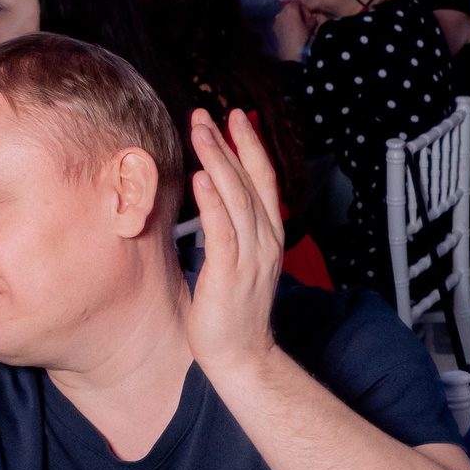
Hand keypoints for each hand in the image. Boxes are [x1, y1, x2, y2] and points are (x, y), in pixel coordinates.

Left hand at [184, 108, 286, 378]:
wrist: (241, 355)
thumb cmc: (233, 313)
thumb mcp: (236, 262)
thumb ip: (230, 230)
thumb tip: (213, 201)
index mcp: (268, 236)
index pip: (263, 181)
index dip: (250, 147)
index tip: (235, 118)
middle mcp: (265, 241)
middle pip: (251, 181)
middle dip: (231, 143)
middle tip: (209, 113)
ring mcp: (251, 257)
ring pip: (237, 198)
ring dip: (219, 161)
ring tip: (201, 131)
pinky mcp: (230, 273)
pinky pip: (222, 231)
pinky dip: (213, 202)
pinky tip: (201, 178)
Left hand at [273, 0, 319, 61]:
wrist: (290, 51)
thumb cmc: (301, 37)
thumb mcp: (310, 28)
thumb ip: (312, 20)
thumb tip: (314, 17)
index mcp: (292, 9)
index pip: (297, 2)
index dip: (303, 7)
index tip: (307, 14)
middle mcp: (283, 12)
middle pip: (290, 7)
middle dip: (296, 11)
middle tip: (302, 19)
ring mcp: (277, 19)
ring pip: (284, 13)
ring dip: (290, 16)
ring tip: (296, 25)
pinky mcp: (274, 26)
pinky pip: (280, 21)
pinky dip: (285, 22)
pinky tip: (290, 30)